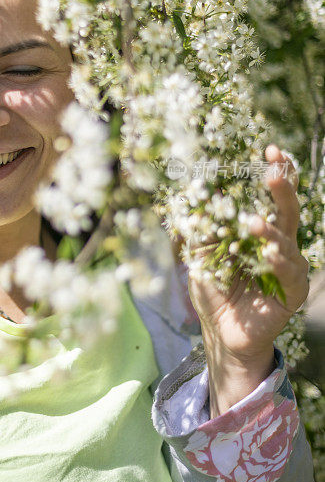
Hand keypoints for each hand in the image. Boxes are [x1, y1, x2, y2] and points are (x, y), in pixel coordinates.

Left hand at [187, 145, 309, 414]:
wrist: (221, 331)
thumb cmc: (213, 288)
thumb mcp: (200, 252)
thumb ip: (201, 226)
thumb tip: (188, 191)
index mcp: (261, 230)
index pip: (271, 195)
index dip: (276, 172)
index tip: (271, 149)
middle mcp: (280, 244)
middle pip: (287, 210)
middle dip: (283, 188)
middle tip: (273, 170)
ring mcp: (289, 267)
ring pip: (286, 241)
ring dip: (270, 231)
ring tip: (253, 224)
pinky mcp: (293, 292)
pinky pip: (289, 272)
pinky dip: (278, 261)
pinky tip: (269, 252)